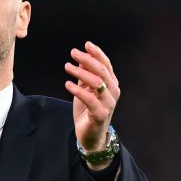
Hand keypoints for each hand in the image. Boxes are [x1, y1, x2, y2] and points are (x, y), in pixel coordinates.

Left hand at [64, 41, 119, 167]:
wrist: (90, 136)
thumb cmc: (88, 111)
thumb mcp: (85, 90)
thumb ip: (84, 76)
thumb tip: (80, 59)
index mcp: (111, 84)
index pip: (106, 65)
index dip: (97, 53)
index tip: (86, 44)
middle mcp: (113, 92)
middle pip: (102, 71)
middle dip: (88, 60)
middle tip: (73, 52)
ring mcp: (108, 103)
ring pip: (97, 83)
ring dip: (81, 73)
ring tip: (67, 67)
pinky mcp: (101, 114)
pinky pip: (90, 99)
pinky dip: (78, 90)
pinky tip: (67, 84)